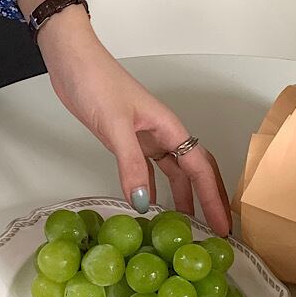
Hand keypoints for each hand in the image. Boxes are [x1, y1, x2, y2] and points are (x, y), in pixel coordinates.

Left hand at [17, 0, 231, 236]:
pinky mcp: (125, 140)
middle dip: (207, 200)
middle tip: (215, 234)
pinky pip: (148, 169)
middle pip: (193, 171)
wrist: (71, 62)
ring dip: (181, 197)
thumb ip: (131, 164)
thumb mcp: (115, 126)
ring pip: (171, 173)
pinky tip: (149, 206)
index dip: (214, 198)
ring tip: (186, 228)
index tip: (224, 227)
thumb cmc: (96, 83)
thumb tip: (144, 204)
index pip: (200, 168)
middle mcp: (162, 133)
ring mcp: (144, 137)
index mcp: (169, 127)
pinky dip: (152, 188)